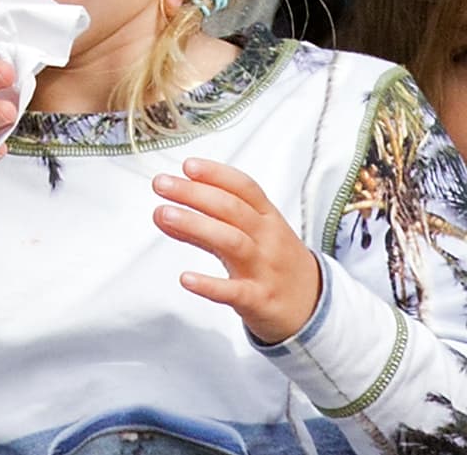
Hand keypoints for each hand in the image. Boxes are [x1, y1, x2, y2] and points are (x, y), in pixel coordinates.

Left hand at [152, 157, 321, 344]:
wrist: (314, 309)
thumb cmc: (275, 263)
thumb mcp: (253, 235)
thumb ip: (212, 219)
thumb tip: (168, 206)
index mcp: (268, 217)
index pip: (244, 187)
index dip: (216, 173)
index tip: (188, 166)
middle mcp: (268, 239)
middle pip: (231, 209)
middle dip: (194, 193)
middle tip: (161, 185)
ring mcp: (265, 270)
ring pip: (232, 242)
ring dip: (195, 225)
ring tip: (163, 214)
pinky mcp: (260, 301)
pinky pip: (235, 292)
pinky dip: (210, 285)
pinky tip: (185, 278)